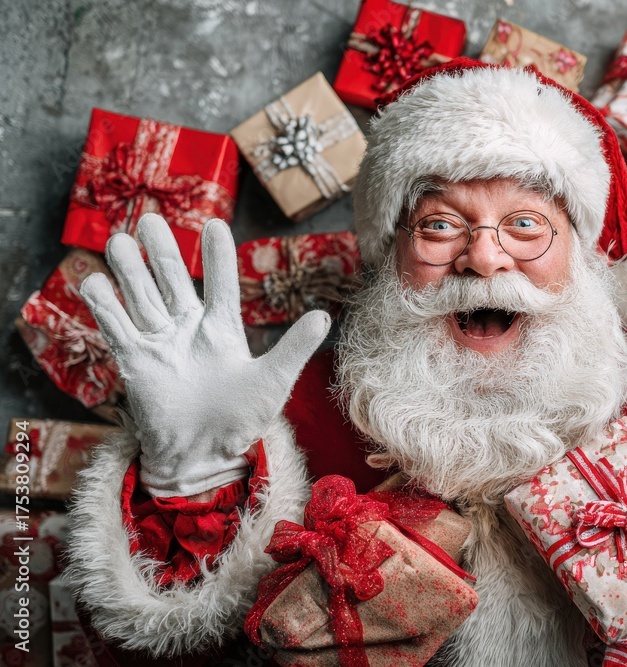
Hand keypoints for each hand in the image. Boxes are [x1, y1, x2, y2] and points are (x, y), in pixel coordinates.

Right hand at [80, 214, 330, 496]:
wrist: (204, 458)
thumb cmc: (241, 421)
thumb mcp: (274, 380)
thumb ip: (295, 347)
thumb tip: (326, 316)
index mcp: (224, 331)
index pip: (221, 284)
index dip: (218, 256)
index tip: (214, 224)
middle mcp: (189, 331)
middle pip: (173, 282)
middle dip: (162, 252)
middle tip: (151, 218)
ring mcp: (161, 345)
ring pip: (142, 297)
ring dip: (130, 270)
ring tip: (118, 238)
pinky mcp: (136, 363)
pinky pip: (117, 328)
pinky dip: (104, 306)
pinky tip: (92, 280)